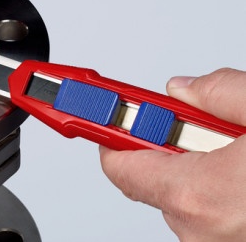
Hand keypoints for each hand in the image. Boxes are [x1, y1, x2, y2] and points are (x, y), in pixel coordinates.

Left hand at [100, 68, 245, 241]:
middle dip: (168, 142)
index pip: (117, 161)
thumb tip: (184, 92)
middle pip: (151, 174)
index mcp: (196, 194)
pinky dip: (220, 190)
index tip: (89, 108)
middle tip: (197, 121)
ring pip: (184, 193)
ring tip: (238, 149)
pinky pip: (209, 211)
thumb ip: (218, 94)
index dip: (108, 128)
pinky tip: (245, 172)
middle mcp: (199, 229)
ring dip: (199, 168)